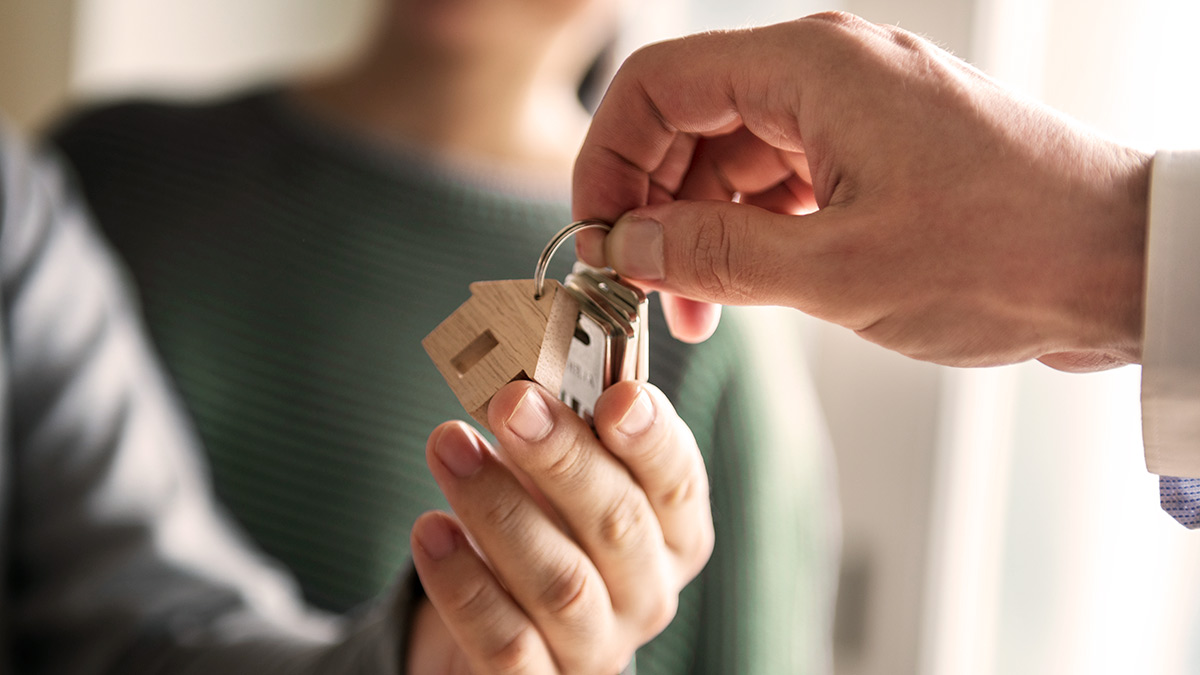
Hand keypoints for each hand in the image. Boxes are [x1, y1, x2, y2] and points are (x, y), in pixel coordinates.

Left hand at [406, 380, 711, 673]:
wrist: (511, 627)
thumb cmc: (548, 529)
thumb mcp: (569, 478)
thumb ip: (566, 432)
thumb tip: (523, 375)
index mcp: (674, 532)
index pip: (678, 482)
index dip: (653, 438)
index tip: (618, 396)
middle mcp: (647, 592)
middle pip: (617, 525)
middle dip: (563, 457)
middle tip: (511, 402)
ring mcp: (596, 645)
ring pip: (559, 582)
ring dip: (498, 507)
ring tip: (448, 445)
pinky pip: (504, 641)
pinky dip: (464, 583)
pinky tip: (430, 529)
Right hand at [572, 12, 1149, 370]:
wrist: (1125, 266)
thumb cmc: (1004, 253)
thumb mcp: (836, 270)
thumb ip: (713, 255)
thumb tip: (627, 247)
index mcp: (810, 69)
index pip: (658, 84)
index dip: (608, 160)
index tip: (597, 237)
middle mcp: (827, 73)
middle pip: (691, 120)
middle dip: (654, 206)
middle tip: (640, 289)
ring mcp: (854, 111)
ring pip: (734, 158)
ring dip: (702, 231)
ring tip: (698, 312)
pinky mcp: (877, 152)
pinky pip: (784, 181)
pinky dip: (753, 232)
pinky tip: (746, 290)